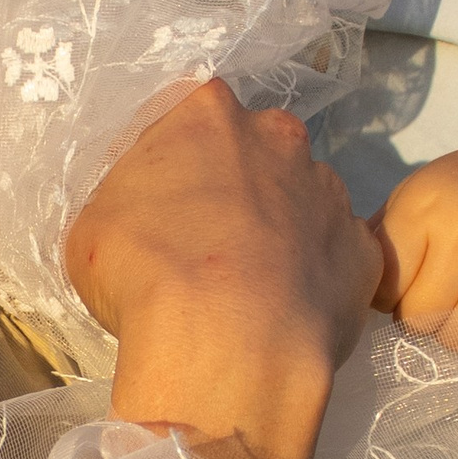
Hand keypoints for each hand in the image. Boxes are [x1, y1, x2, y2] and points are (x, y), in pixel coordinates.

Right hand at [68, 86, 379, 458]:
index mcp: (208, 114)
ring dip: (281, 231)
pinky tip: (289, 313)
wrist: (228, 344)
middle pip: (256, 153)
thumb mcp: (92, 227)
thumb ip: (128, 201)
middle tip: (210, 245)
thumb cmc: (146, 276)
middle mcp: (278, 136)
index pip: (192, 120)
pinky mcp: (365, 248)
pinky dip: (316, 278)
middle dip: (238, 189)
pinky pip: (337, 256)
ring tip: (252, 289)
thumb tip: (147, 214)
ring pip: (302, 201)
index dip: (177, 166)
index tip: (165, 207)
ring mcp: (330, 190)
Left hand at [375, 139, 457, 336]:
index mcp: (426, 205)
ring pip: (454, 340)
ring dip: (454, 333)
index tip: (407, 281)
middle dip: (421, 316)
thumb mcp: (420, 194)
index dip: (390, 293)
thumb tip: (347, 287)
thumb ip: (382, 237)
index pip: (385, 287)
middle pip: (417, 319)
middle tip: (442, 293)